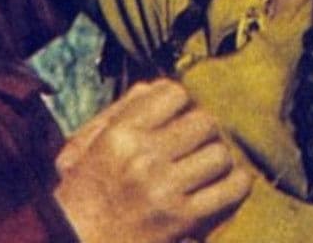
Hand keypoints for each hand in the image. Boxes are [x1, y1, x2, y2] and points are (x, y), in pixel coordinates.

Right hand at [53, 79, 251, 242]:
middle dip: (204, 132)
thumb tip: (155, 87)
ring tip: (207, 167)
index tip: (177, 118)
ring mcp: (165, 189)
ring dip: (218, 159)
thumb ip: (119, 111)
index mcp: (119, 134)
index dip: (181, 103)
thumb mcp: (85, 145)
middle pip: (204, 122)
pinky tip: (224, 185)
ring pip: (220, 154)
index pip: (173, 94)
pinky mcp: (183, 219)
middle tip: (196, 144)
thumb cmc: (82, 193)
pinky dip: (236, 185)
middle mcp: (143, 157)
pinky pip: (231, 190)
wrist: (76, 242)